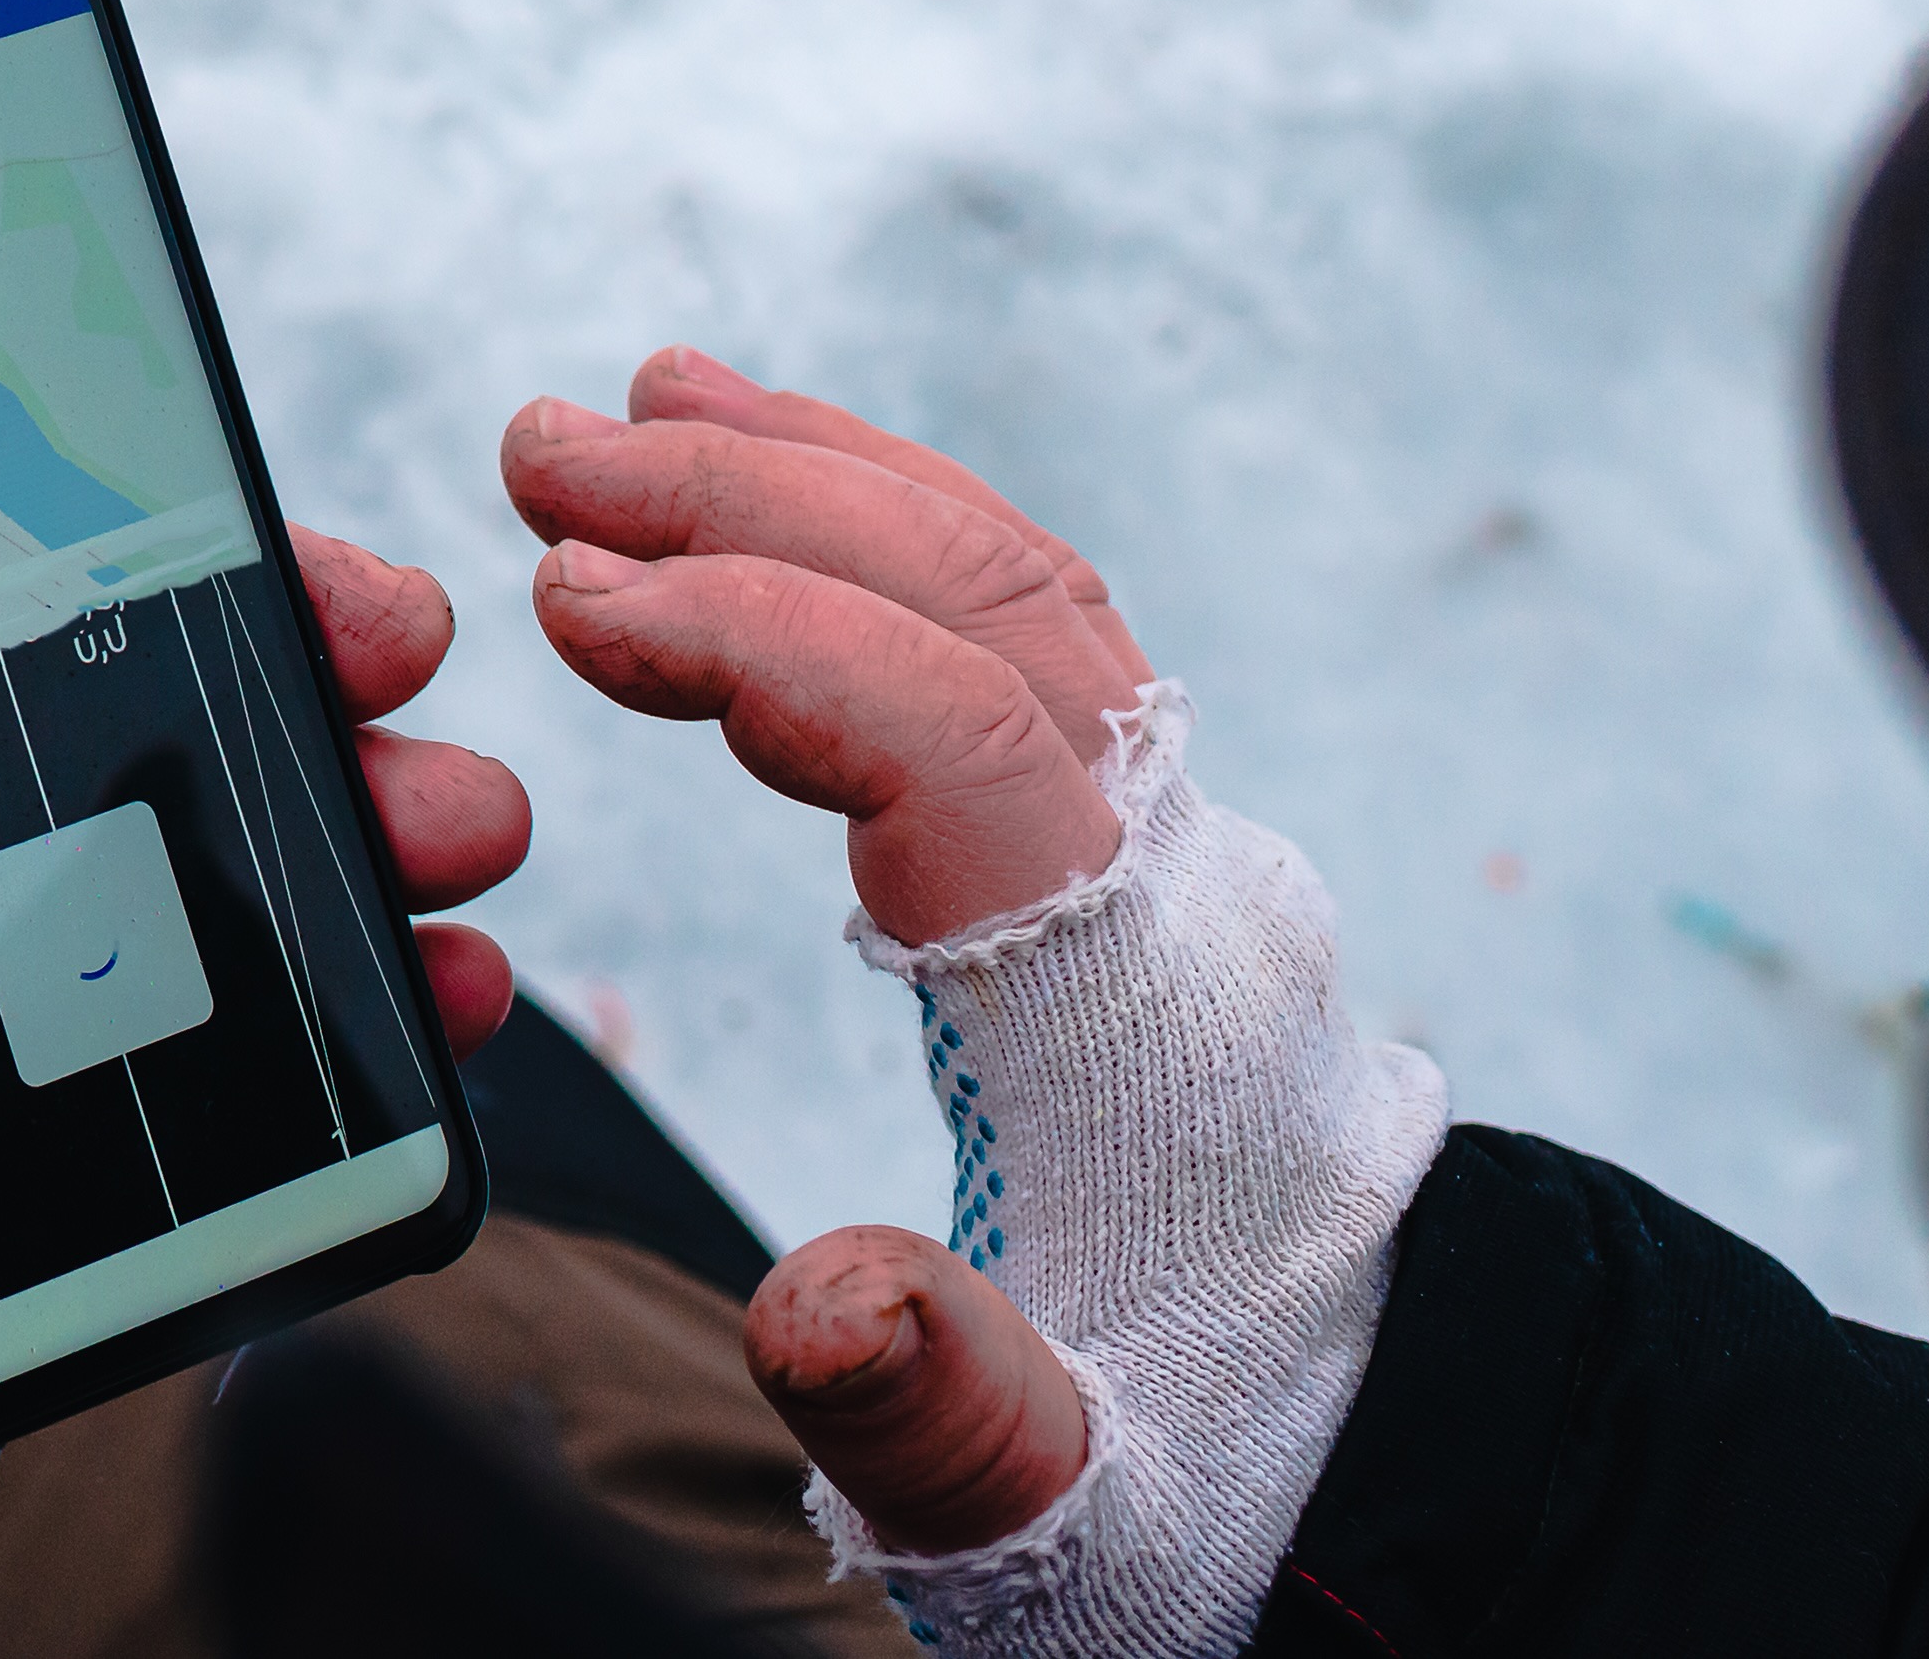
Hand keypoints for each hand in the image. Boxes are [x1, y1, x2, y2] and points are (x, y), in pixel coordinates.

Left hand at [0, 317, 532, 1051]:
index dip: (139, 534)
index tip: (247, 502)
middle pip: (150, 719)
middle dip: (308, 664)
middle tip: (395, 645)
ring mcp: (11, 1020)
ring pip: (243, 874)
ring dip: (383, 819)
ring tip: (455, 822)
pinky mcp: (89, 1163)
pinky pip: (276, 1062)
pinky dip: (390, 1012)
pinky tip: (446, 985)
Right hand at [504, 346, 1144, 1551]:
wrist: (1384, 1466)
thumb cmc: (1199, 1487)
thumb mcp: (1067, 1519)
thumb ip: (948, 1417)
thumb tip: (824, 1306)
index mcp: (1141, 1012)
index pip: (953, 734)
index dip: (759, 636)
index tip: (569, 594)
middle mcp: (1182, 888)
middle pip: (985, 610)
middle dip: (757, 499)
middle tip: (544, 448)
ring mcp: (1179, 856)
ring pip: (1020, 592)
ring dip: (823, 480)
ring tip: (645, 409)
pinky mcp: (1146, 863)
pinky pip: (1032, 641)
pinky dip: (895, 535)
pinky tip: (783, 498)